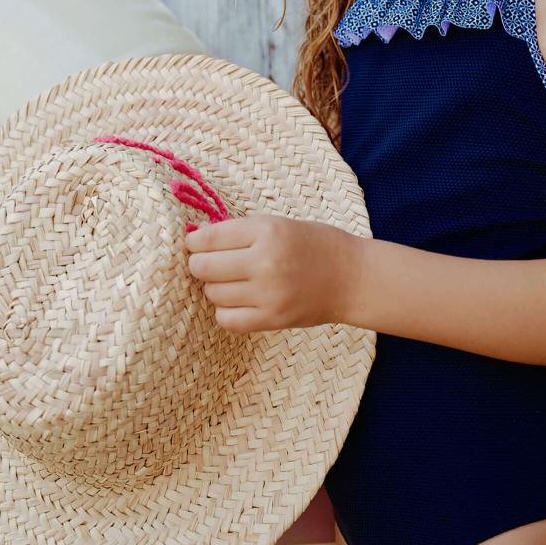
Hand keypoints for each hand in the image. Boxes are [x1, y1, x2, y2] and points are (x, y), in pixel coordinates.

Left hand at [184, 212, 360, 334]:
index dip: (194, 241)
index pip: (210, 238)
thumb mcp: (279, 224)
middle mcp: (266, 262)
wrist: (352, 277)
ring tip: (230, 281)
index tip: (193, 243)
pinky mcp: (273, 319)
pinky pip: (227, 320)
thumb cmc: (316, 244)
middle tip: (207, 262)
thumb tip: (197, 240)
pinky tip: (237, 301)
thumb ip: (240, 232)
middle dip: (199, 264)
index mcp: (267, 231)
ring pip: (213, 294)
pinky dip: (225, 311)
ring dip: (214, 287)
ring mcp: (269, 294)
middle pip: (204, 268)